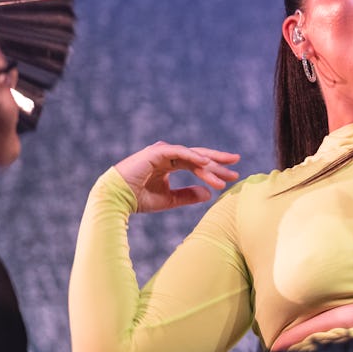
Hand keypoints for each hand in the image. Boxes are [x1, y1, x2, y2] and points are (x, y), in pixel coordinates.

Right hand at [114, 141, 238, 212]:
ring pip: (191, 155)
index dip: (214, 169)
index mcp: (169, 163)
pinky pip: (179, 152)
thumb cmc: (138, 199)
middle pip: (198, 155)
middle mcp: (167, 154)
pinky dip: (193, 156)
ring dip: (208, 164)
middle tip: (236, 163)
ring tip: (224, 172)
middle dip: (217, 160)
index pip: (197, 163)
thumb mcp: (168, 199)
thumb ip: (188, 196)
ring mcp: (161, 151)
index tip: (231, 176)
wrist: (115, 198)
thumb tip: (209, 194)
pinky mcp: (155, 152)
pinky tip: (207, 163)